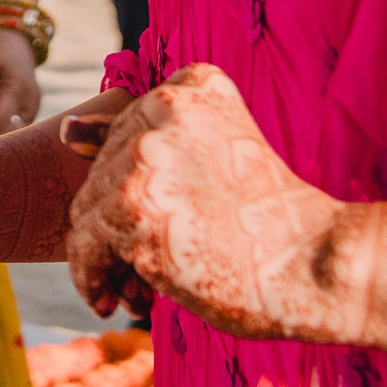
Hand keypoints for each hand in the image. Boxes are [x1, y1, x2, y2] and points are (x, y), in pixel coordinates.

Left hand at [70, 64, 357, 345]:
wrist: (320, 264)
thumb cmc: (278, 221)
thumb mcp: (221, 154)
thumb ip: (155, 141)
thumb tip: (66, 133)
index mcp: (191, 86)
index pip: (127, 135)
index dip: (136, 187)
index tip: (158, 219)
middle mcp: (162, 111)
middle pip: (103, 172)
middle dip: (118, 225)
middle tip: (144, 265)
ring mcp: (146, 159)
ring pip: (88, 211)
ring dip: (106, 257)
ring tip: (134, 289)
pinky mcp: (134, 212)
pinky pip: (84, 247)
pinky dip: (89, 278)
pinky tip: (111, 300)